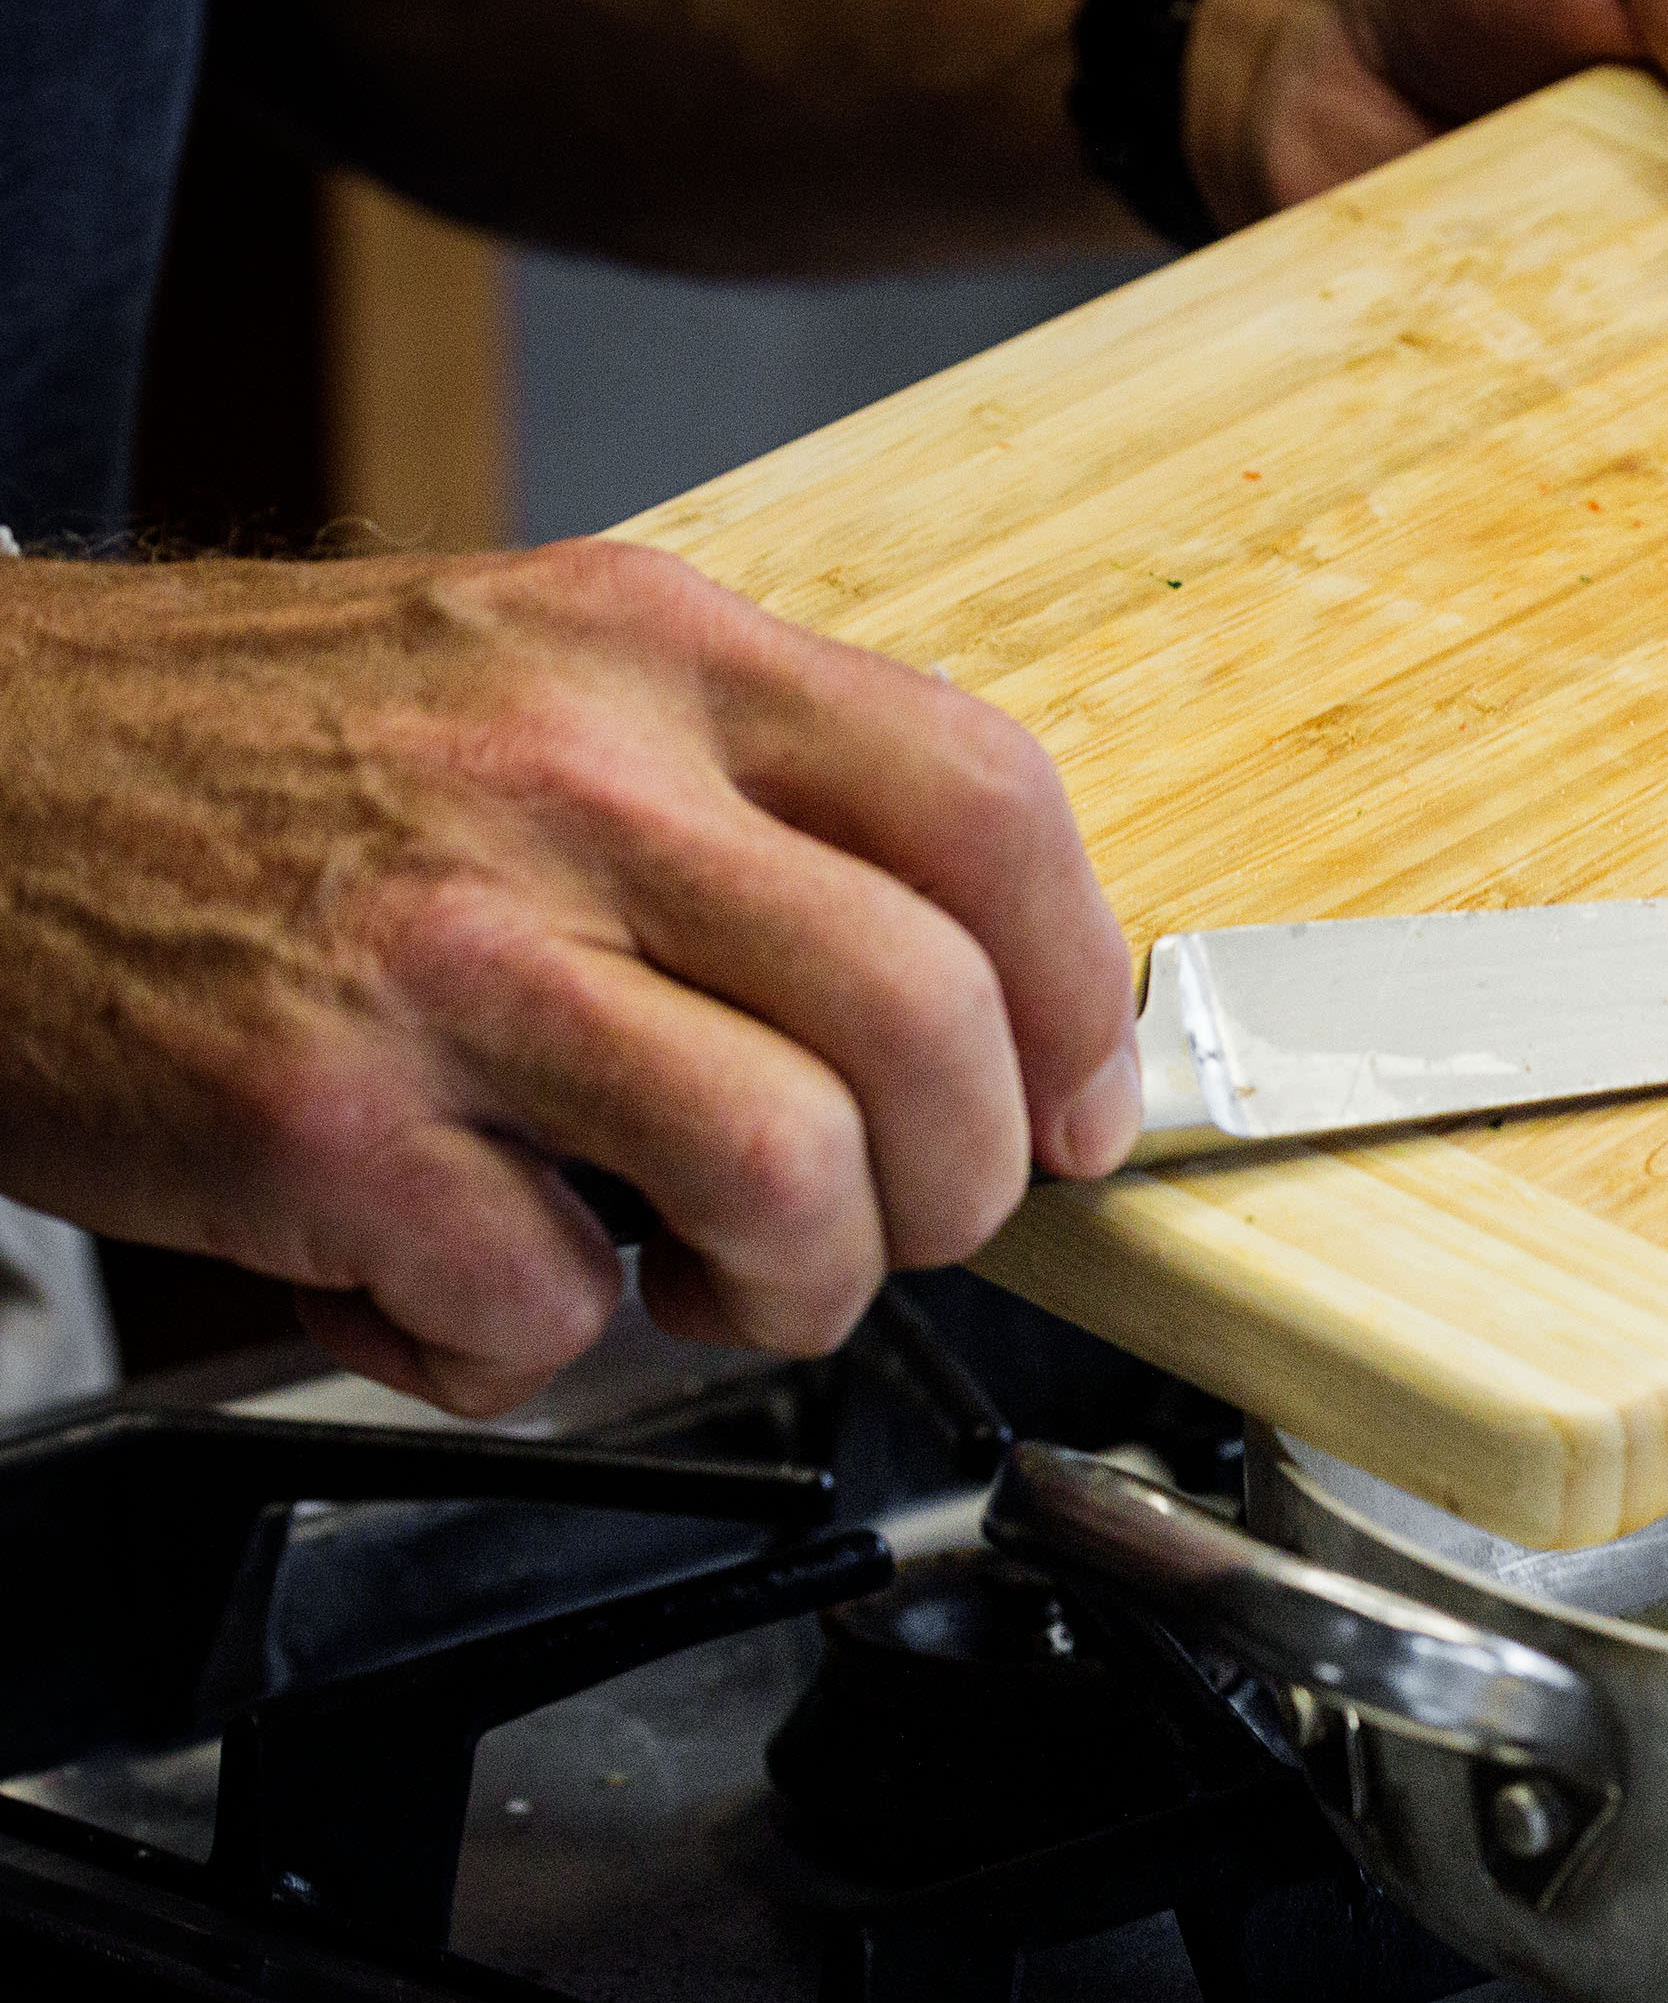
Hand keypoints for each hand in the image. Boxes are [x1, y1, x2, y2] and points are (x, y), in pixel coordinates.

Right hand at [0, 544, 1138, 1415]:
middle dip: (958, 1191)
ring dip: (787, 1290)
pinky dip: (523, 1347)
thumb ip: (752, 797)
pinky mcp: (321, 1117)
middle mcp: (571, 782)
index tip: (1078, 1111)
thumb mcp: (531, 675)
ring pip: (794, 1180)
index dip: (1084, 998)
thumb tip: (981, 990)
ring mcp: (448, 952)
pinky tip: (455, 1280)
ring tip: (692, 1271)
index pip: (991, 808)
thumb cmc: (246, 760)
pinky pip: (548, 1307)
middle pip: (930, 1028)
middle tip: (886, 1224)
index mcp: (653, 656)